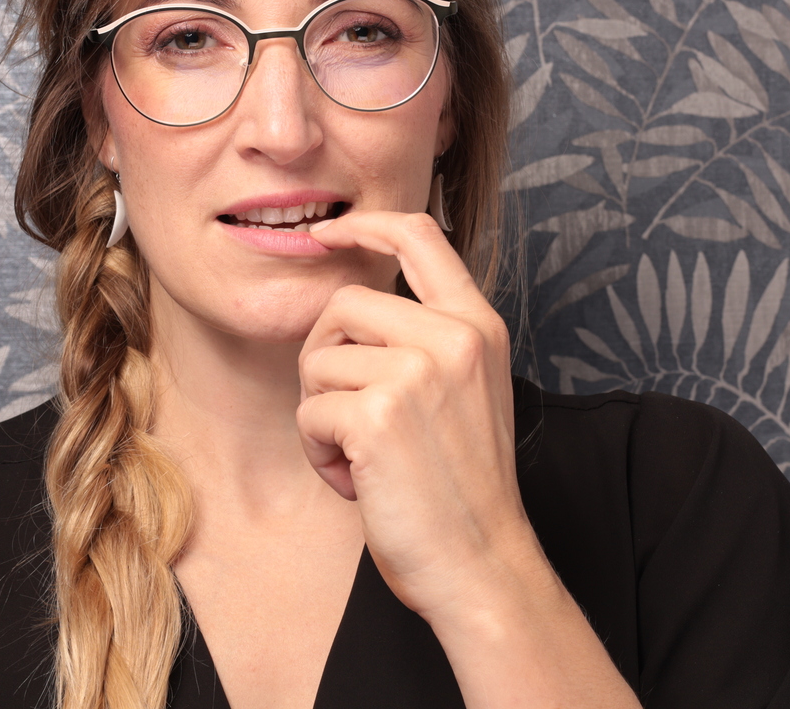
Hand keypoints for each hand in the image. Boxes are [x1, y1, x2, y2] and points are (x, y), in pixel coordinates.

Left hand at [300, 210, 642, 708]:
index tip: (327, 234)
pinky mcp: (378, 414)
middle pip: (343, 304)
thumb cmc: (461, 488)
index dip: (364, 225)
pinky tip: (356, 481)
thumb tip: (351, 302)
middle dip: (325, 359)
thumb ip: (426, 339)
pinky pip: (309, 411)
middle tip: (349, 415)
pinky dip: (319, 452)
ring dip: (322, 414)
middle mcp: (453, 337)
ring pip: (319, 361)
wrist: (480, 562)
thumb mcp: (464, 391)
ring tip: (362, 457)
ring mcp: (417, 372)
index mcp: (478, 325)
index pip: (419, 236)